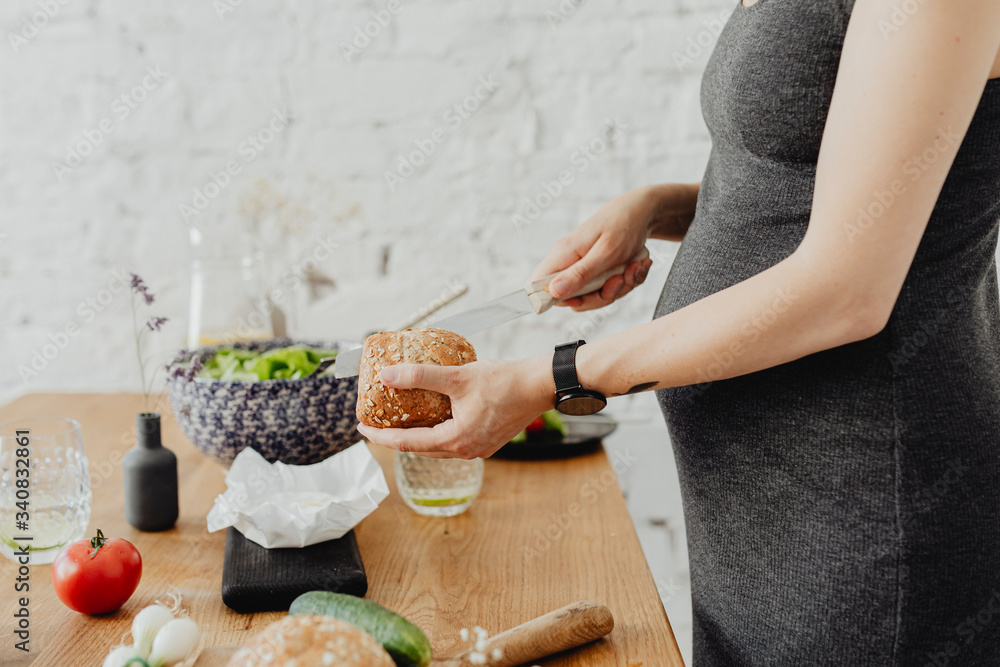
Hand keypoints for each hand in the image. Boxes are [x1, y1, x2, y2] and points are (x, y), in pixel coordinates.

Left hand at [356, 356, 554, 458]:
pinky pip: (453, 441)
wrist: (541, 385)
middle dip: (395, 438)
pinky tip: (431, 416)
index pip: (407, 444)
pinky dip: (436, 432)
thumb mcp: (457, 377)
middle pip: (420, 449)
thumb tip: (387, 375)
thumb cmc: (505, 381)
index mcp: (457, 440)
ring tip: (399, 420)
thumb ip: (420, 376)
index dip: (381, 437)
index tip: (362, 429)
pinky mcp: (488, 440)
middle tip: (376, 423)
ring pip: (437, 447)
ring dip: (416, 436)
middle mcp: (467, 450)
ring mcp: (479, 448)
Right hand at [531, 186, 655, 311]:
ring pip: (596, 297)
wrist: (643, 211)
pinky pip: (611, 289)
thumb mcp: (605, 253)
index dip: (554, 300)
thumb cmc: (623, 225)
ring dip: (621, 287)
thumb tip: (552, 292)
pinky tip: (638, 264)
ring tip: (634, 266)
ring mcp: (586, 268)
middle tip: (620, 279)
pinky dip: (629, 280)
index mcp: (563, 255)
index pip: (537, 285)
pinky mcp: (600, 271)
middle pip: (573, 300)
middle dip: (602, 297)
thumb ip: (580, 274)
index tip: (582, 298)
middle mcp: (570, 264)